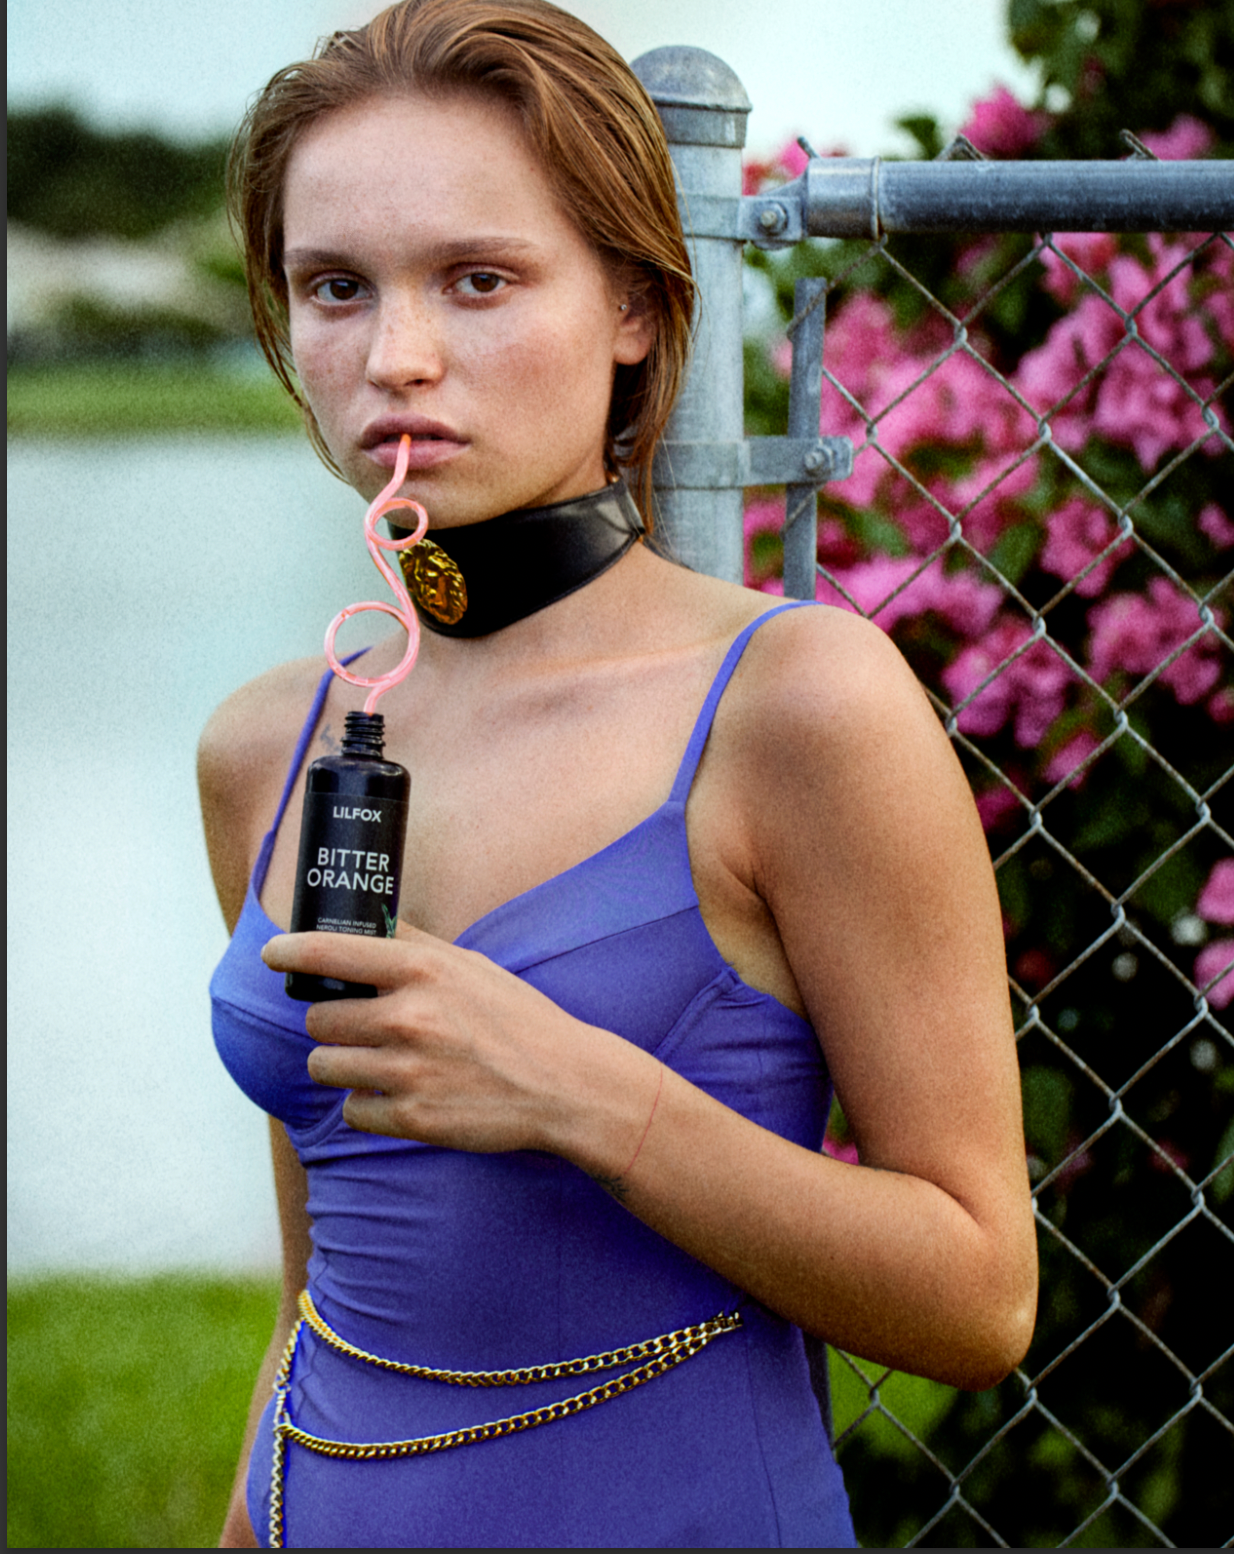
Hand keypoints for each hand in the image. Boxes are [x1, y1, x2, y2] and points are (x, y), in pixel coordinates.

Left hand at [261, 925, 623, 1153]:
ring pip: (324, 1066)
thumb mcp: (471, 966)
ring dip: (341, 1065)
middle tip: (360, 1028)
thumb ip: (415, 946)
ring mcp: (408, 1070)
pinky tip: (399, 1095)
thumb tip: (365, 922)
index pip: (328, 952)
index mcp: (422, 970)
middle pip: (318, 1019)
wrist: (564, 1085)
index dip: (288, 952)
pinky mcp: (411, 1118)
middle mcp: (409, 1017)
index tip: (271, 954)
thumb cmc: (518, 1019)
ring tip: (377, 1063)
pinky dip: (366, 1105)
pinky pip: (351, 1109)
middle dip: (332, 1025)